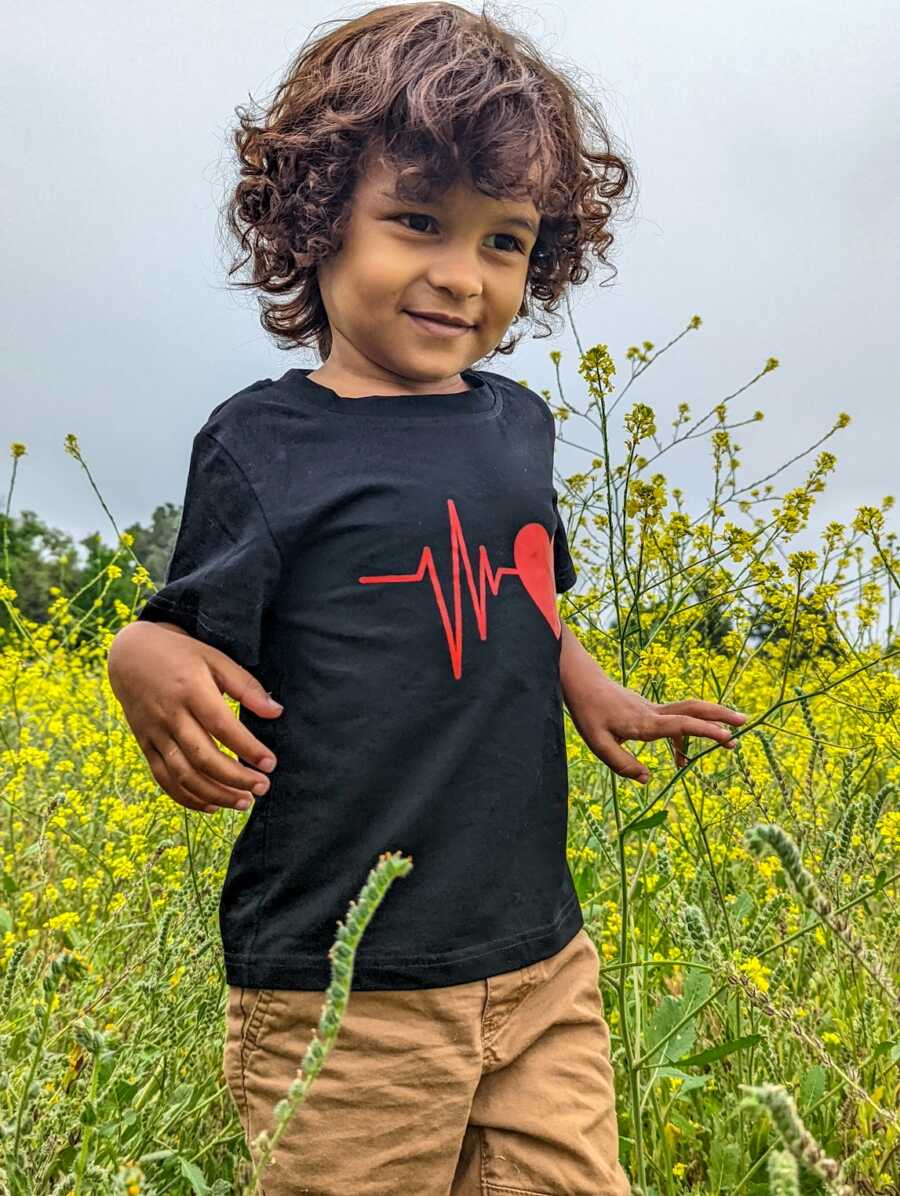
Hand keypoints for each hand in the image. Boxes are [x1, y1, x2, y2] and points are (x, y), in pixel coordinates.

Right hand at [107, 620, 283, 814]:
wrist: (130, 655)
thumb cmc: (181, 654)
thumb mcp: (215, 658)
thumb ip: (245, 685)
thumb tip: (276, 711)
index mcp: (191, 690)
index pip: (222, 726)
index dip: (247, 748)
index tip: (270, 764)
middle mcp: (170, 715)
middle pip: (202, 757)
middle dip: (235, 778)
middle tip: (262, 787)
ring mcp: (155, 733)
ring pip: (183, 774)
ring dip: (215, 794)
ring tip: (244, 802)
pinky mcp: (145, 745)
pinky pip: (163, 778)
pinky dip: (187, 797)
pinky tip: (212, 806)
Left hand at [565, 676, 746, 784]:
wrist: (582, 683)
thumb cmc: (589, 713)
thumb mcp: (597, 744)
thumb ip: (622, 764)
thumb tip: (648, 780)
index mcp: (644, 723)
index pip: (681, 725)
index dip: (706, 731)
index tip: (727, 737)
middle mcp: (654, 713)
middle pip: (694, 709)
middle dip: (720, 715)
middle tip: (745, 721)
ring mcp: (653, 709)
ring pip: (689, 710)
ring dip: (711, 719)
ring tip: (730, 738)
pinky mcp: (649, 711)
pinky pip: (676, 719)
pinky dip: (688, 733)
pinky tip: (681, 757)